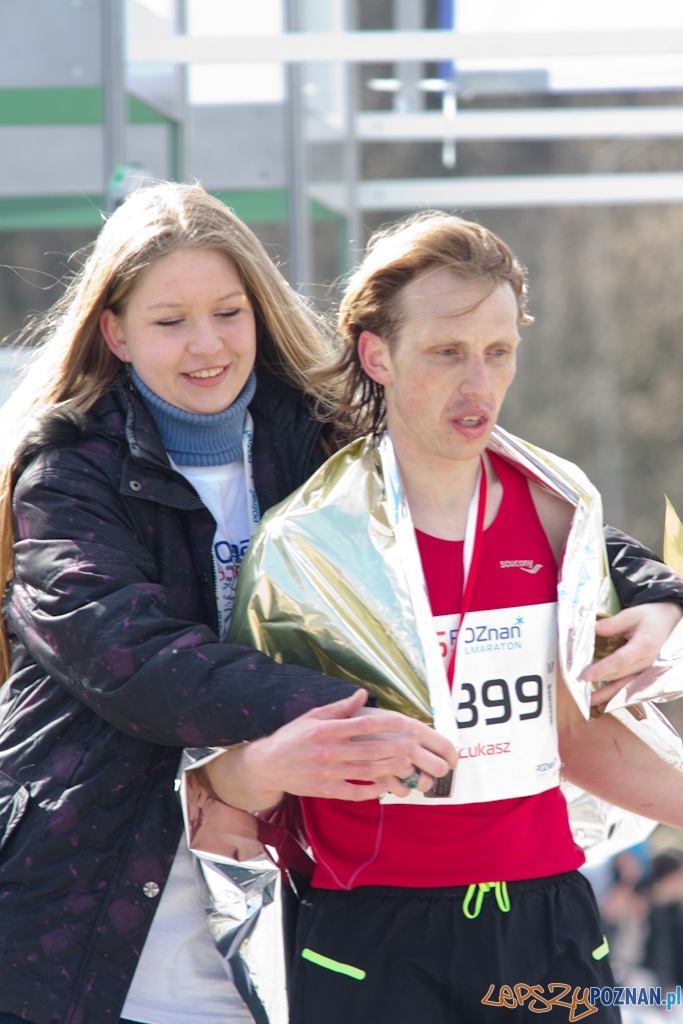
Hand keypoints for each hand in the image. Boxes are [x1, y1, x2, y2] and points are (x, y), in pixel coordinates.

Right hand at [205, 689, 457, 808]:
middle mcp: (327, 752)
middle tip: (414, 745)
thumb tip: (362, 694)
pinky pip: (353, 792)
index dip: (385, 722)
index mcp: (324, 730)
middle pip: (368, 750)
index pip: (361, 724)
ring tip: (406, 765)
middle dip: (394, 748)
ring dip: (388, 769)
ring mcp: (326, 773)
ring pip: (364, 772)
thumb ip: (339, 708)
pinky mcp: (325, 790)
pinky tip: (385, 786)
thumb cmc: (293, 737)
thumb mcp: (312, 716)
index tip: (403, 720)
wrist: (267, 766)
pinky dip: (371, 790)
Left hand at [582, 602, 682, 706]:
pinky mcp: (646, 674)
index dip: (602, 669)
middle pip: (620, 675)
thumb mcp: (633, 614)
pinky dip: (617, 696)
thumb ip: (612, 623)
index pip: (620, 661)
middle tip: (578, 686)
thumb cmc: (652, 617)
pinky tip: (606, 704)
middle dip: (599, 682)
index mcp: (644, 646)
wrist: (671, 622)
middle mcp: (647, 662)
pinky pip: (631, 688)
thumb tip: (592, 629)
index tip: (586, 676)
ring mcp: (648, 671)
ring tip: (591, 702)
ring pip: (625, 686)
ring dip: (607, 696)